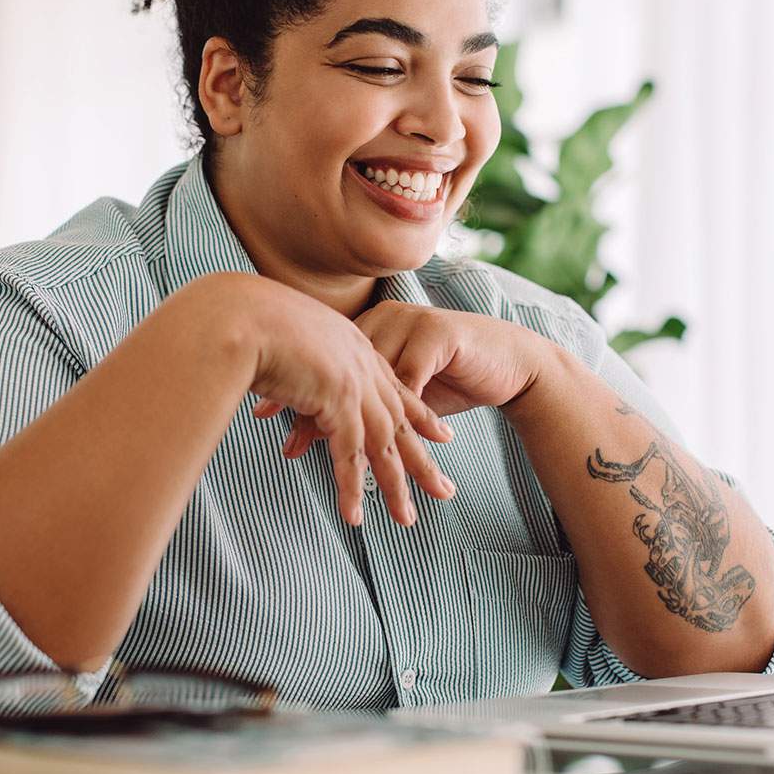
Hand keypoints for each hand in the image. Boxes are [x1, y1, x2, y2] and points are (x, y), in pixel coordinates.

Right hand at [238, 276, 456, 526]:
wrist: (240, 314)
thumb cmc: (246, 320)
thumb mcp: (283, 337)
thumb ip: (295, 358)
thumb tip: (286, 375)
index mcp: (353, 346)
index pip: (394, 387)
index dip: (419, 414)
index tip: (441, 435)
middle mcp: (361, 365)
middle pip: (400, 421)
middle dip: (422, 459)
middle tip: (443, 490)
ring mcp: (352, 384)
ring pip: (383, 444)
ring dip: (395, 485)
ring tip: (406, 520)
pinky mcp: (337, 402)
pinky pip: (349, 454)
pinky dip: (352, 488)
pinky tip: (355, 516)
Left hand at [261, 300, 549, 459]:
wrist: (509, 360)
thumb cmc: (450, 375)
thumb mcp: (398, 389)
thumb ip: (358, 400)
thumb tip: (308, 427)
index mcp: (369, 327)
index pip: (324, 360)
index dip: (295, 389)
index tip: (264, 415)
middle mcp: (386, 321)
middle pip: (341, 368)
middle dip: (313, 410)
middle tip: (287, 444)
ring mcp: (411, 325)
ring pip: (372, 379)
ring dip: (352, 420)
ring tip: (329, 453)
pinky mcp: (438, 337)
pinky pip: (409, 380)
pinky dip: (394, 414)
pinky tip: (380, 438)